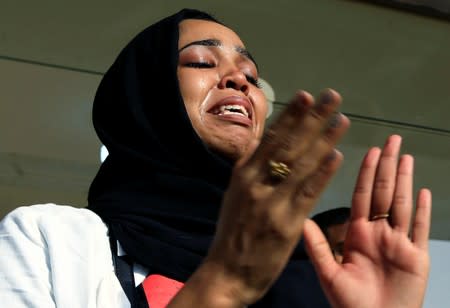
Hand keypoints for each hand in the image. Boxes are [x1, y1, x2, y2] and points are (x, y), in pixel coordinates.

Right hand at [197, 89, 349, 305]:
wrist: (227, 272)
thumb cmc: (233, 232)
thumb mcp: (234, 194)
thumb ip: (249, 167)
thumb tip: (261, 140)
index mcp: (243, 174)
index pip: (270, 138)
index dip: (291, 116)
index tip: (307, 96)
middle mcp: (256, 183)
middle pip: (289, 145)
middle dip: (312, 119)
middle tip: (332, 97)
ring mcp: (271, 203)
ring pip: (301, 165)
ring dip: (324, 140)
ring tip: (342, 120)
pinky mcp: (287, 224)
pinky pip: (308, 194)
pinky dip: (323, 174)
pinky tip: (337, 157)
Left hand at [304, 135, 430, 307]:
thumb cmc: (350, 303)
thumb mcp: (329, 274)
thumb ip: (318, 247)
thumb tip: (302, 221)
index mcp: (357, 233)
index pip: (362, 195)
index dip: (366, 172)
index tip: (370, 151)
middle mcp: (379, 232)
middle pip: (384, 192)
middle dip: (387, 166)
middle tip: (392, 140)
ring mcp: (399, 242)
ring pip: (403, 204)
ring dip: (405, 180)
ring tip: (405, 157)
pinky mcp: (417, 257)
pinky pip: (420, 229)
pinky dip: (424, 211)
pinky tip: (424, 192)